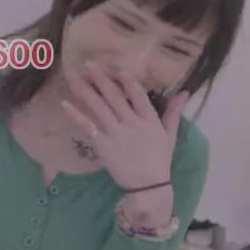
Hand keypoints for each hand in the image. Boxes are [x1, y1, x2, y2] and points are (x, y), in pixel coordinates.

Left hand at [61, 61, 189, 190]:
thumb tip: (184, 92)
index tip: (116, 67)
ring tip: (72, 76)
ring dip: (84, 90)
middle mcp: (132, 123)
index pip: (138, 94)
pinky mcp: (102, 145)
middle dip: (100, 79)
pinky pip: (87, 126)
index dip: (127, 80)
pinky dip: (76, 115)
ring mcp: (116, 133)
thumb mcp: (170, 135)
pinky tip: (65, 104)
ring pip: (98, 107)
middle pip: (114, 96)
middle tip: (87, 63)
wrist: (148, 185)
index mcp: (149, 119)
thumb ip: (173, 112)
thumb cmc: (159, 160)